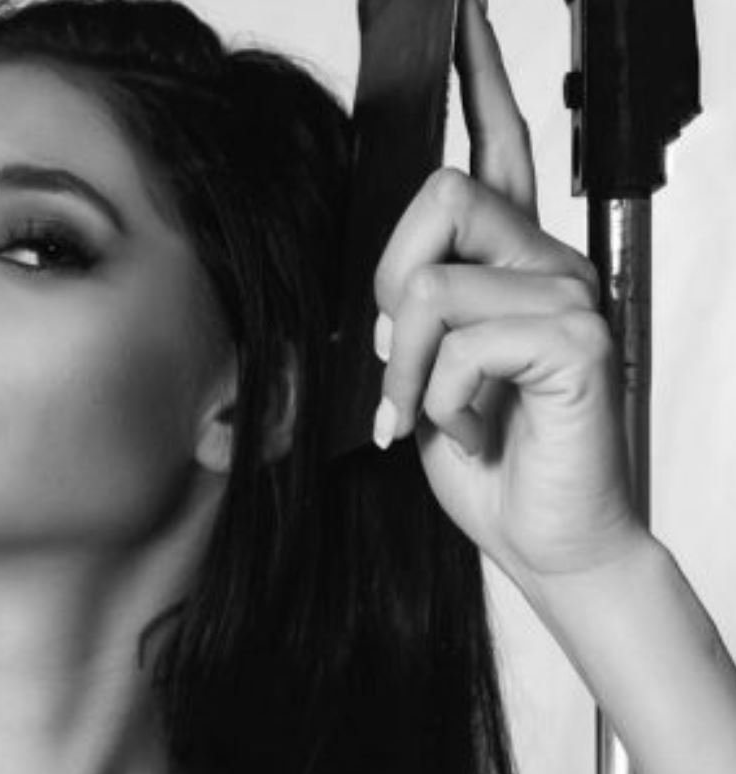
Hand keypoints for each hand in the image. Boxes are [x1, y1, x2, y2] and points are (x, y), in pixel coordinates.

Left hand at [371, 0, 644, 586]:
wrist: (541, 532)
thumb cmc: (487, 451)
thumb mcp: (420, 366)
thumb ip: (409, 304)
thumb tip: (385, 287)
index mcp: (510, 258)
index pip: (498, 145)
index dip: (481, 77)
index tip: (464, 15)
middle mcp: (548, 261)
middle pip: (441, 196)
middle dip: (387, 288)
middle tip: (396, 363)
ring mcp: (569, 295)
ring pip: (431, 283)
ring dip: (404, 367)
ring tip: (431, 414)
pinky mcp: (577, 340)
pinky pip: (462, 337)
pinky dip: (441, 397)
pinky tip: (474, 428)